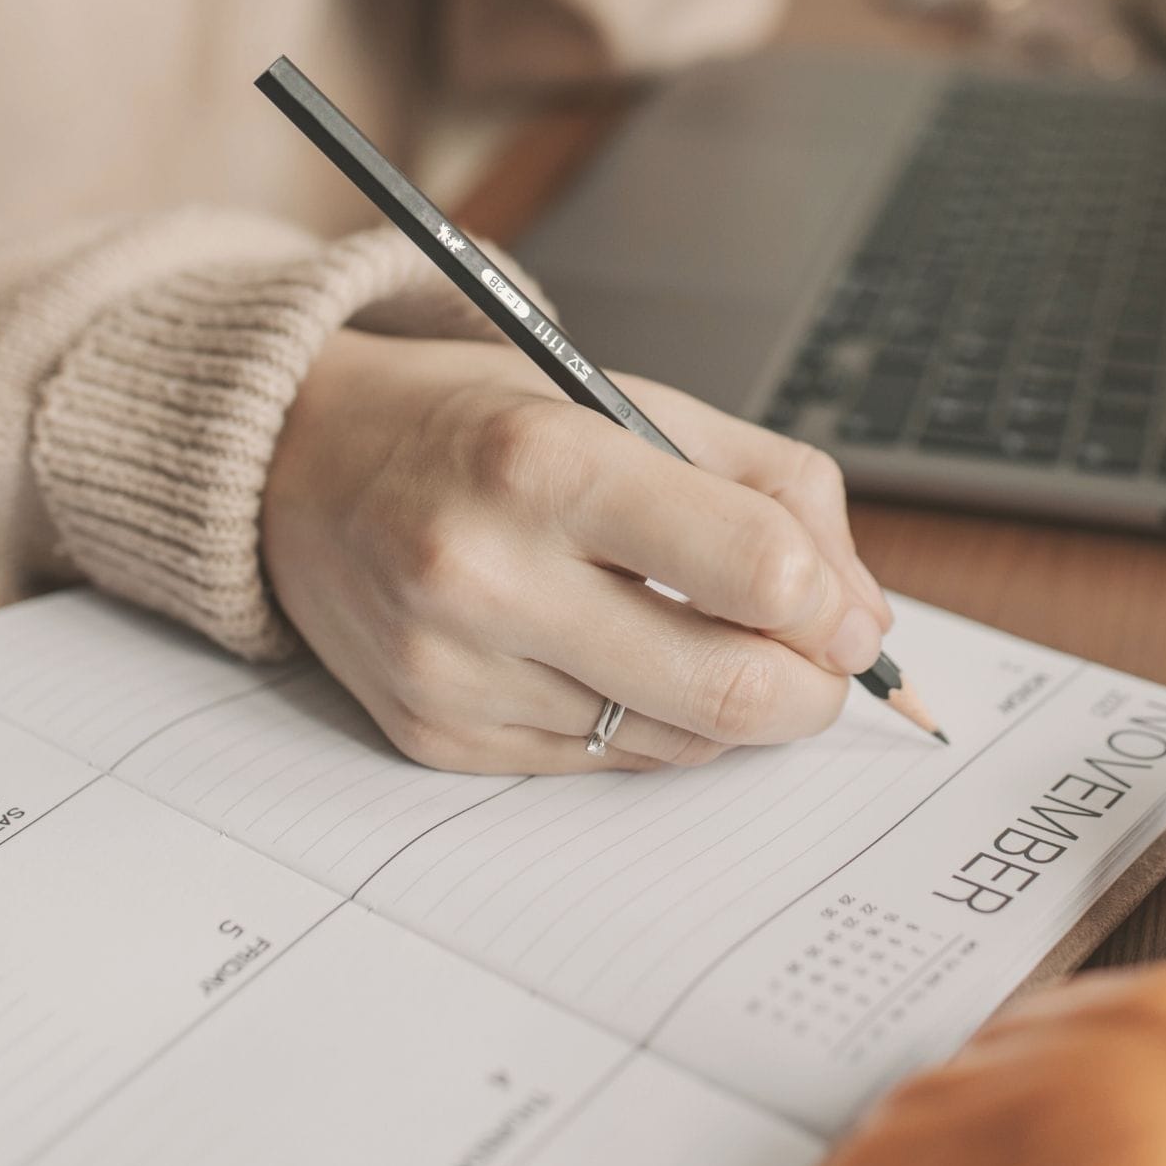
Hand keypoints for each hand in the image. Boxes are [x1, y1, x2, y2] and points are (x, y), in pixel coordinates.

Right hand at [261, 331, 893, 772]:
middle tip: (822, 662)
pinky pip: (601, 764)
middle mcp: (484, 573)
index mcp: (544, 461)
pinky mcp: (433, 736)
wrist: (302, 462)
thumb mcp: (632, 401)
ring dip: (727, 705)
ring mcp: (452, 669)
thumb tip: (863, 615)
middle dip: (810, 689)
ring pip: (674, 741)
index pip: (754, 570)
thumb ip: (773, 489)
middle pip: (728, 688)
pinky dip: (644, 722)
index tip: (841, 606)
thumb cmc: (481, 421)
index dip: (831, 603)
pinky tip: (615, 658)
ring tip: (703, 635)